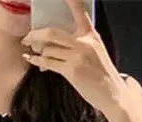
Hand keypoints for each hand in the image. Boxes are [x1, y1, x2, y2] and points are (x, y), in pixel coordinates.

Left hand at [21, 0, 126, 116]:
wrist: (113, 93)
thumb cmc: (103, 74)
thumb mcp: (96, 50)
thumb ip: (81, 41)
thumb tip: (58, 40)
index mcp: (91, 34)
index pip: (79, 10)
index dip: (70, 0)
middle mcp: (84, 42)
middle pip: (53, 32)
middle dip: (36, 35)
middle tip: (28, 37)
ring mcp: (77, 56)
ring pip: (48, 49)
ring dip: (38, 52)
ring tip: (34, 54)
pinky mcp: (72, 70)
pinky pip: (48, 62)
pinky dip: (37, 61)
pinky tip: (32, 60)